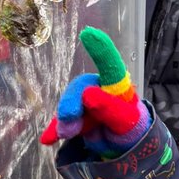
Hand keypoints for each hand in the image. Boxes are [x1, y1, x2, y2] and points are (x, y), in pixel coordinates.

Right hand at [41, 27, 149, 157]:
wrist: (124, 145)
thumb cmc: (130, 125)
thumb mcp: (126, 120)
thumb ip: (109, 108)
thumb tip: (87, 94)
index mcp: (115, 85)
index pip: (109, 65)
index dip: (100, 50)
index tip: (88, 33)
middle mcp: (98, 89)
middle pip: (80, 88)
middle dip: (71, 102)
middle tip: (68, 119)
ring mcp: (84, 104)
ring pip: (68, 105)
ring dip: (64, 119)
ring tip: (66, 133)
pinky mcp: (75, 120)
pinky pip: (61, 122)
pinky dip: (54, 130)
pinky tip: (48, 138)